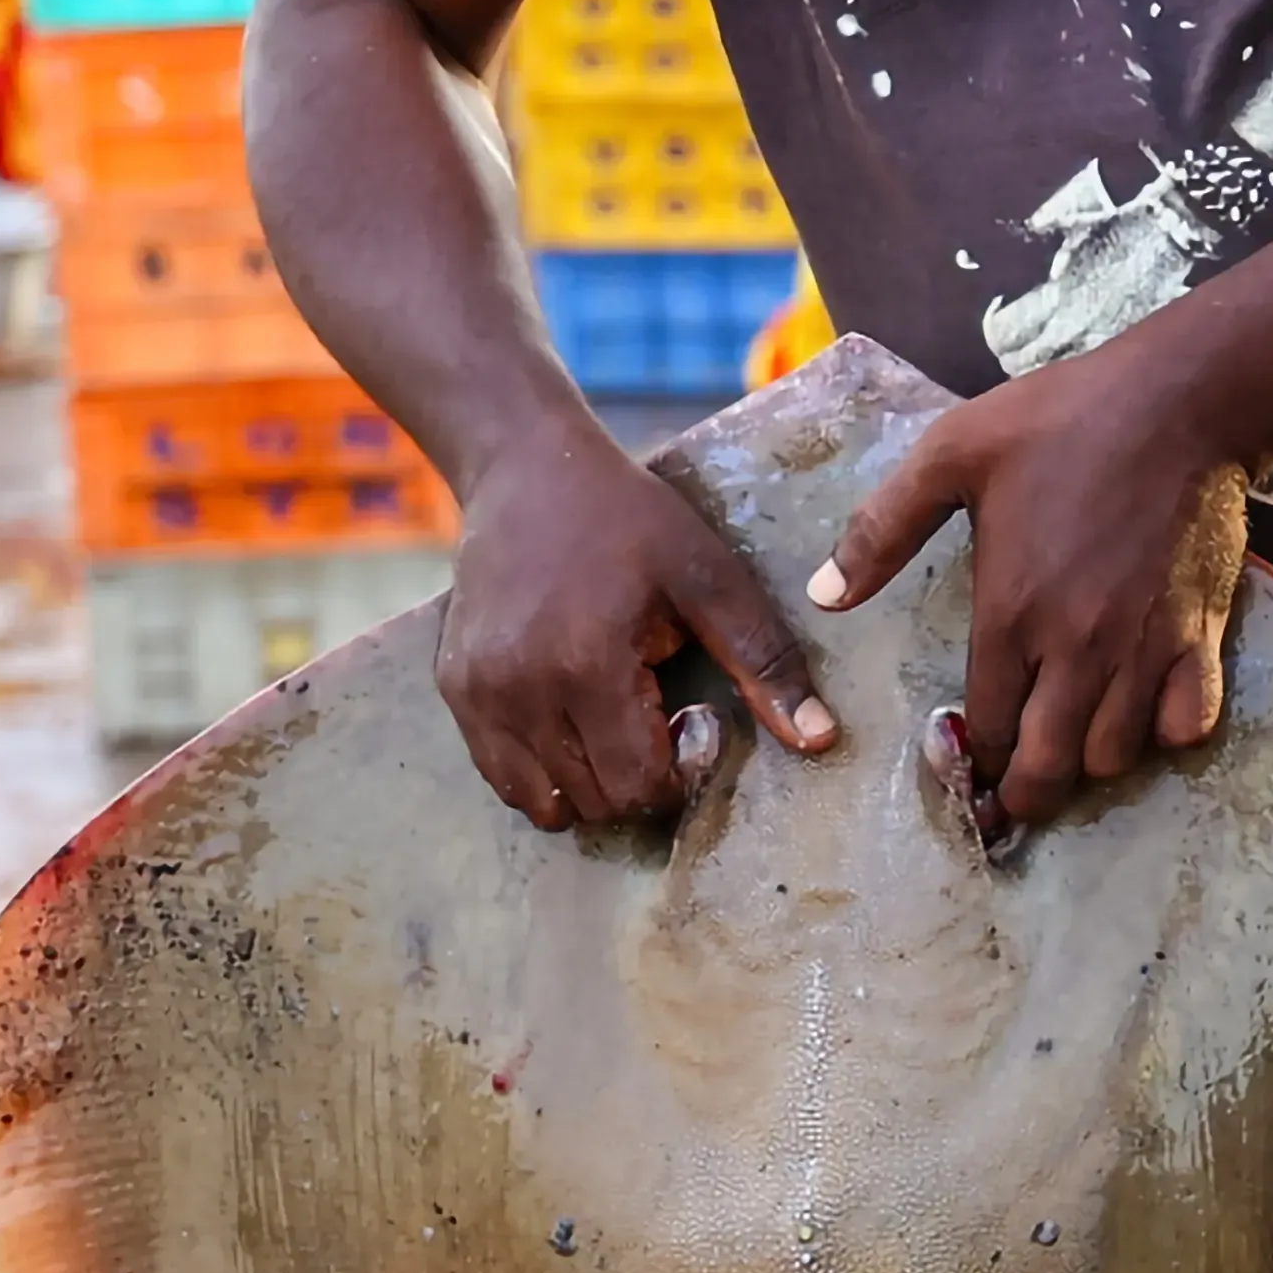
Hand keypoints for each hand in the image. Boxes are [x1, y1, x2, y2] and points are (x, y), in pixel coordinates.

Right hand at [436, 423, 833, 834]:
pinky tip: (573, 720)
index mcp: (586, 665)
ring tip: (614, 721)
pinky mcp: (453, 690)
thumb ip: (764, 663)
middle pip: (594, 801)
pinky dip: (543, 771)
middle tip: (656, 719)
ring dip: (590, 784)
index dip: (678, 772)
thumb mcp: (711, 579)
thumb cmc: (630, 520)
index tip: (691, 723)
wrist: (527, 471)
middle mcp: (519, 691)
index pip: (637, 785)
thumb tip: (819, 738)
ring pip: (544, 801)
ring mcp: (476, 695)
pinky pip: (501, 776)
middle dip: (639, 781)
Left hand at [807, 343, 1253, 825]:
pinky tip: (1146, 711)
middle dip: (1022, 795)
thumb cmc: (1060, 420)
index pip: (986, 730)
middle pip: (1048, 769)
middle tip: (1011, 792)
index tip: (965, 761)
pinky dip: (1167, 733)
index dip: (970, 761)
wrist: (1180, 399)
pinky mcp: (1201, 635)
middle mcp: (1077, 647)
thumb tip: (825, 595)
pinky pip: (1189, 723)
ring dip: (1089, 763)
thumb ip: (882, 529)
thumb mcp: (950, 453)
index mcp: (1011, 612)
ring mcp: (1145, 647)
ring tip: (1073, 742)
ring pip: (1117, 758)